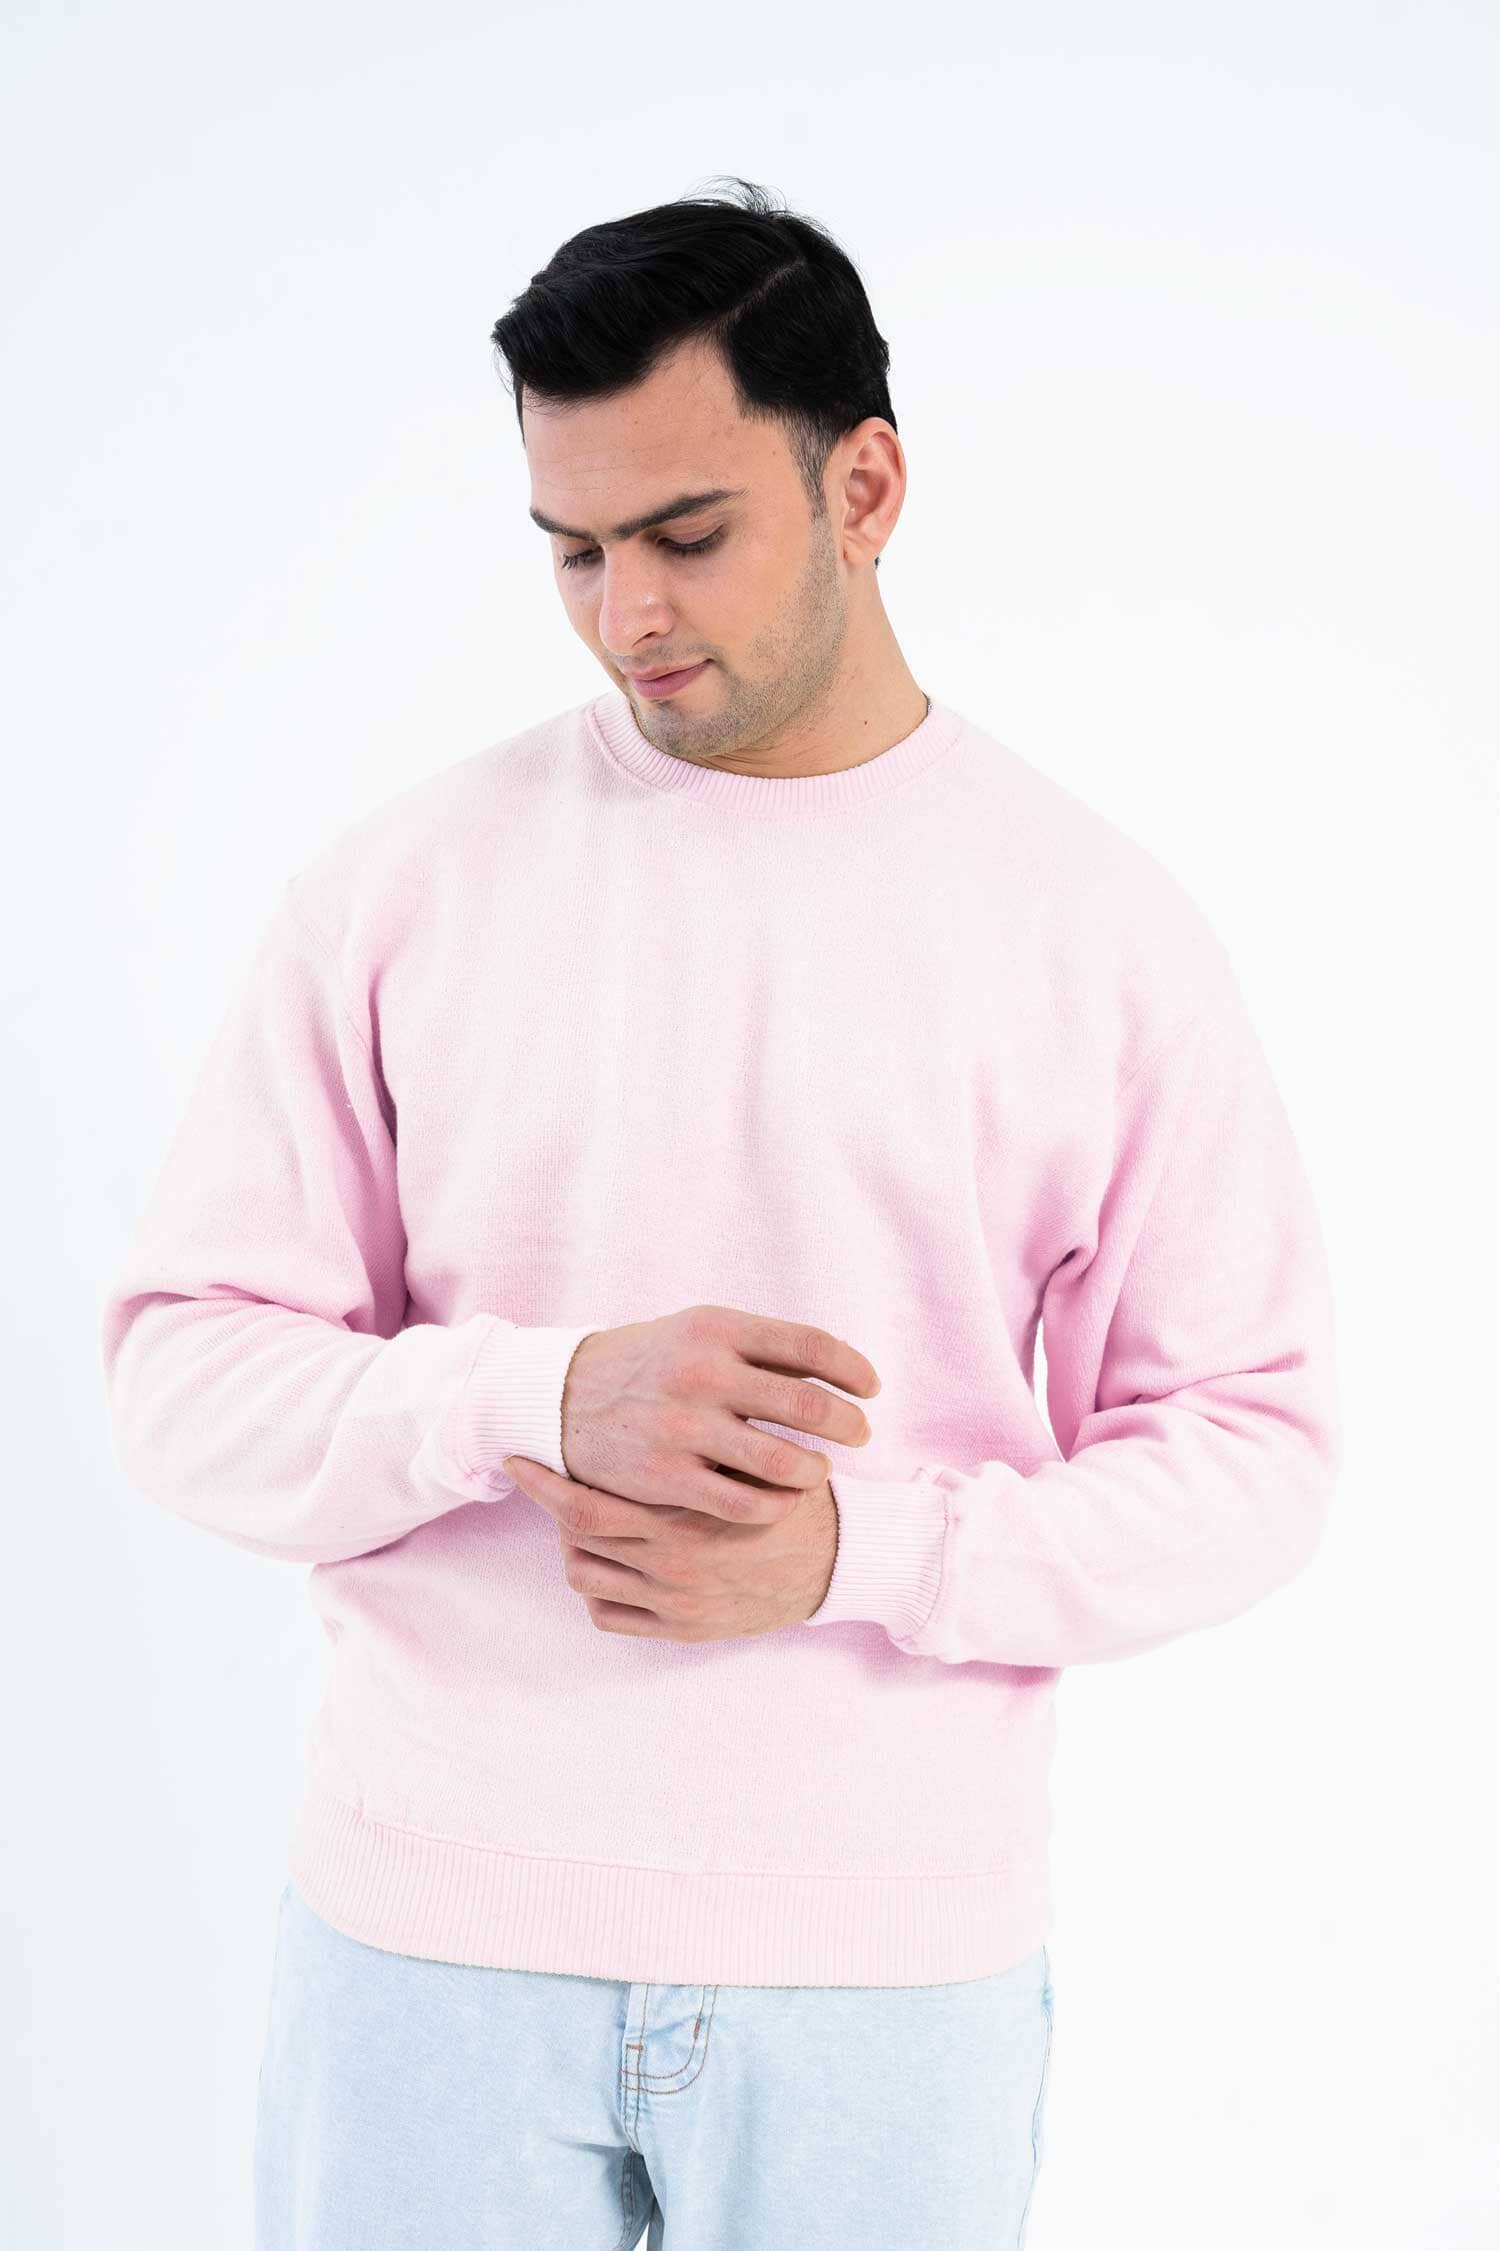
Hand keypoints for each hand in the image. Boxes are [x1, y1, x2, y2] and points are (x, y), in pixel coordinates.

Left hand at [501, 1455, 840, 1639]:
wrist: (838, 1562)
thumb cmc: (794, 1498)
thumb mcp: (754, 1459)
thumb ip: (704, 1437)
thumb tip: (650, 1402)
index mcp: (681, 1520)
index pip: (583, 1507)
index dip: (544, 1485)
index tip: (520, 1462)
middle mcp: (670, 1566)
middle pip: (577, 1539)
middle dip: (552, 1506)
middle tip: (542, 1481)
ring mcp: (673, 1602)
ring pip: (586, 1577)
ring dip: (575, 1548)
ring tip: (581, 1520)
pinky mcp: (682, 1629)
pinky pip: (609, 1616)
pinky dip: (598, 1591)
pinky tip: (607, 1564)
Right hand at [551, 1302, 878, 1529]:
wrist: (564, 1398)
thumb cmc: (653, 1363)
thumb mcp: (699, 1333)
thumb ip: (762, 1349)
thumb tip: (839, 1371)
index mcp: (717, 1328)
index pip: (811, 1346)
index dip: (853, 1369)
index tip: (871, 1388)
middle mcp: (702, 1373)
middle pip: (808, 1405)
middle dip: (849, 1425)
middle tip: (858, 1434)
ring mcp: (683, 1428)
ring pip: (784, 1463)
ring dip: (816, 1472)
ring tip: (818, 1471)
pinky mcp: (666, 1477)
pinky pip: (746, 1504)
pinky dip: (778, 1505)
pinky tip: (783, 1500)